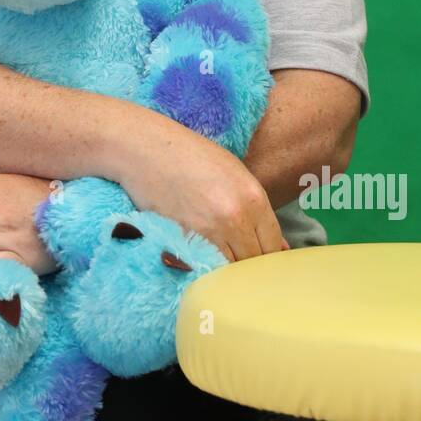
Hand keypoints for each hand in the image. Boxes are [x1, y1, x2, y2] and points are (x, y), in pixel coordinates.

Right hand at [112, 117, 288, 261]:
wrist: (144, 149)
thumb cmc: (189, 155)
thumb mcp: (233, 173)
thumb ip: (256, 210)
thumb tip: (277, 246)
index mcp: (254, 198)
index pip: (273, 245)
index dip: (269, 257)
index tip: (262, 263)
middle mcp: (235, 217)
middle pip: (253, 261)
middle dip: (250, 268)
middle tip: (241, 268)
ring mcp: (208, 232)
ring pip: (229, 269)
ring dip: (227, 271)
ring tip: (220, 266)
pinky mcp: (182, 242)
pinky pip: (203, 267)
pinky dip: (204, 268)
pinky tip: (201, 260)